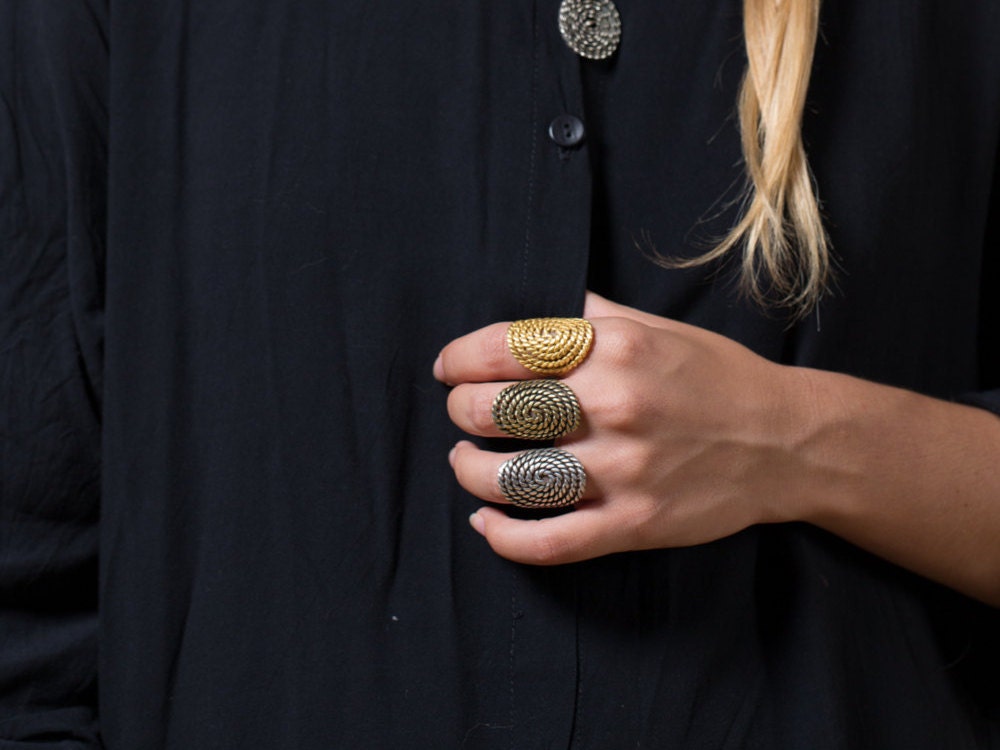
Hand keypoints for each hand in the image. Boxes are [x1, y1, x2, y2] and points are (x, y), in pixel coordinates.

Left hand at [434, 291, 813, 564]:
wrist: (788, 442)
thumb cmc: (718, 378)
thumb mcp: (660, 328)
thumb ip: (595, 316)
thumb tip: (538, 307)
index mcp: (616, 348)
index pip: (505, 348)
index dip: (459, 359)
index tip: (448, 369)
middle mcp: (615, 405)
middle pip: (494, 411)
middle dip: (459, 411)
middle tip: (462, 414)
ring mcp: (624, 470)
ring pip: (510, 479)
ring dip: (470, 471)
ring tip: (466, 462)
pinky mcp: (635, 523)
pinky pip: (549, 541)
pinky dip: (503, 538)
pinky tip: (486, 524)